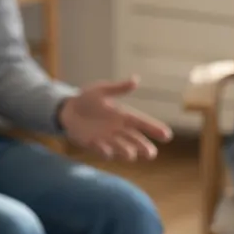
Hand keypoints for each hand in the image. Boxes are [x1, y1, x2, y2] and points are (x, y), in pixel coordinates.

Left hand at [58, 77, 172, 160]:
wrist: (66, 110)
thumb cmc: (86, 99)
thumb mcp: (101, 90)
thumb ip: (118, 88)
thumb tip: (136, 80)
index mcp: (123, 116)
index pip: (142, 123)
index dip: (155, 129)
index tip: (167, 135)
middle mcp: (119, 131)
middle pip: (137, 141)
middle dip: (145, 148)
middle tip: (151, 153)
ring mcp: (108, 140)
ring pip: (123, 150)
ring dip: (127, 152)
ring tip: (131, 153)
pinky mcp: (95, 146)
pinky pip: (103, 152)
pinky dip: (105, 151)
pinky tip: (104, 147)